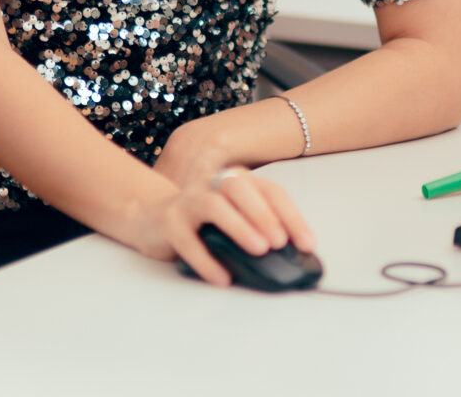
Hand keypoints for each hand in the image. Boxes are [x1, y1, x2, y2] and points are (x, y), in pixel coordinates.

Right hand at [132, 163, 315, 286]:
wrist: (153, 219)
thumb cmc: (204, 224)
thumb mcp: (235, 221)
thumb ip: (258, 229)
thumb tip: (291, 259)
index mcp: (238, 181)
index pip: (271, 192)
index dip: (292, 216)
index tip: (307, 244)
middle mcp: (213, 184)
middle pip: (241, 190)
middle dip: (264, 215)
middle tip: (280, 242)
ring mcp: (189, 201)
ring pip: (215, 205)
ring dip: (240, 226)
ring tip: (259, 250)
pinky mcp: (169, 222)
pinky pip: (188, 240)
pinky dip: (206, 261)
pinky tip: (222, 278)